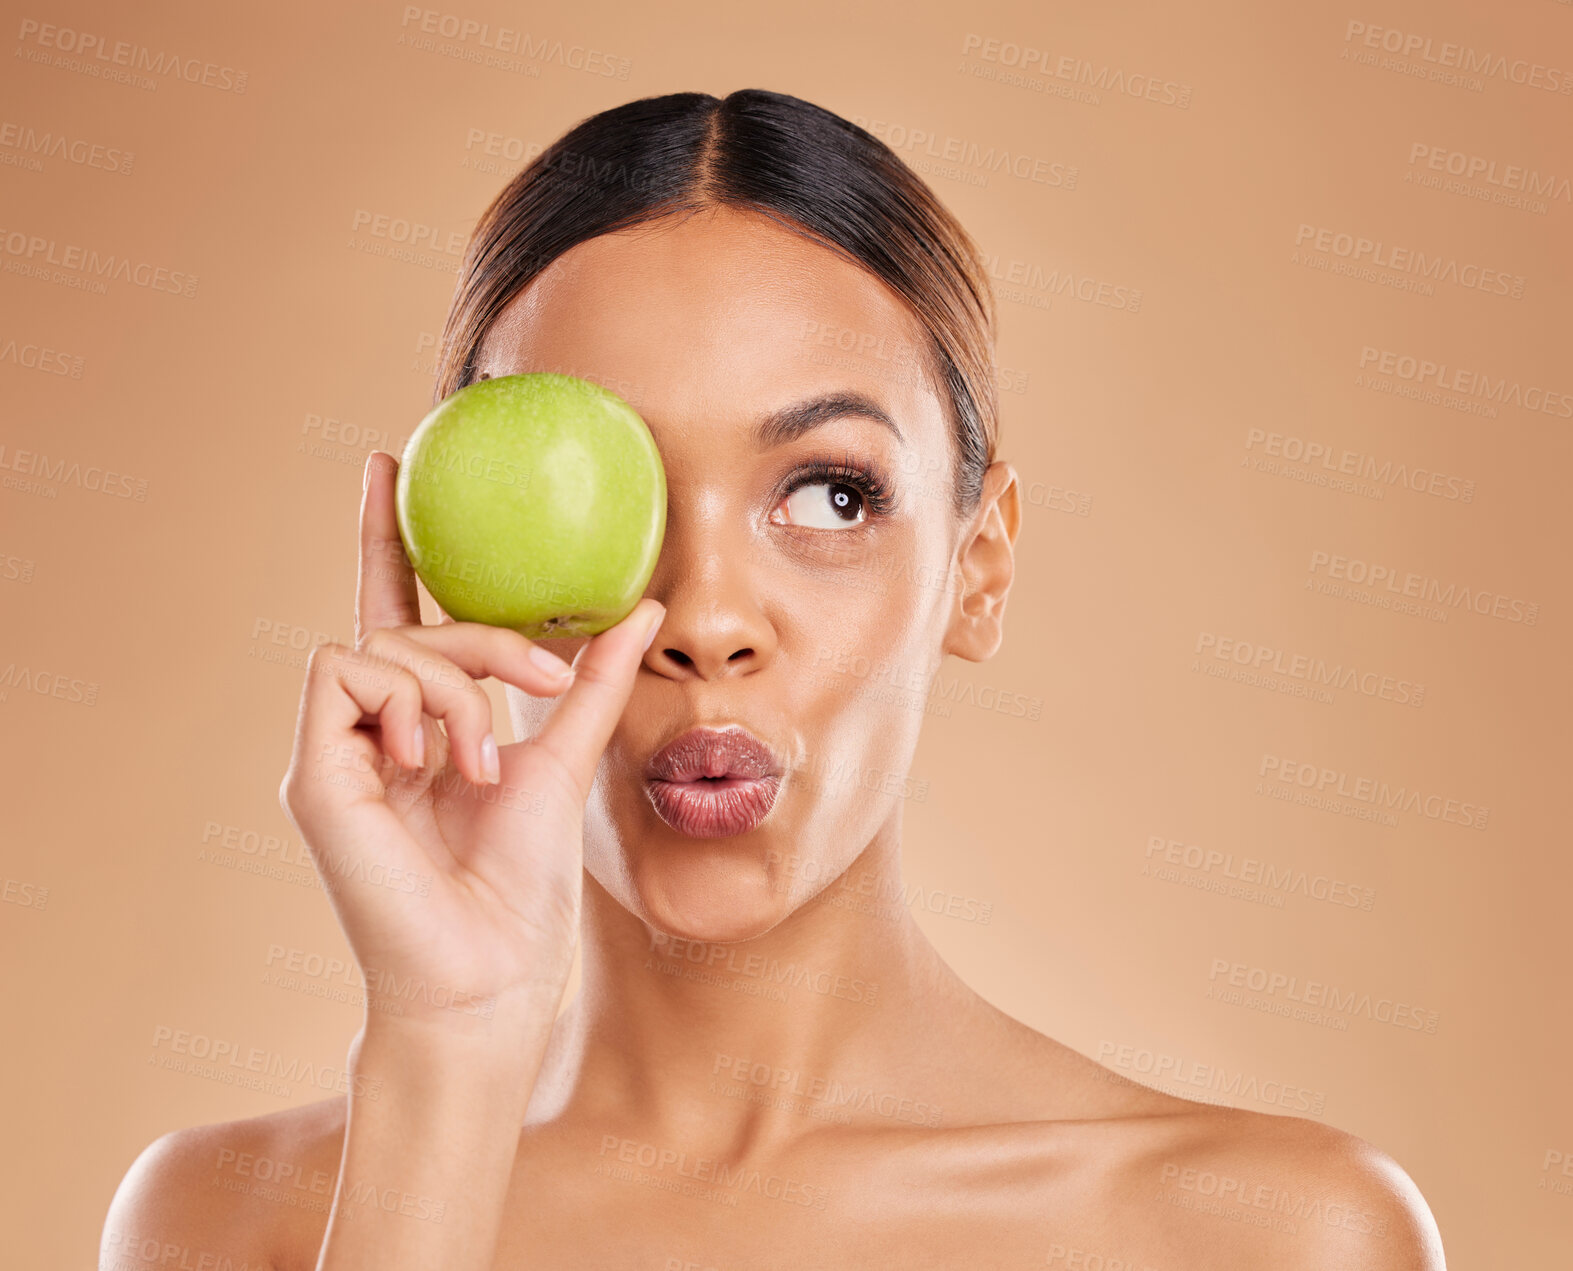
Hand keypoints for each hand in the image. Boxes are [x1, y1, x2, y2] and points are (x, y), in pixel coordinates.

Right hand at [277, 450, 662, 1035]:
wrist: (491, 978)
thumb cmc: (523, 890)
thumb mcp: (566, 762)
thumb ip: (591, 683)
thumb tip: (643, 604)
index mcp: (422, 727)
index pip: (399, 614)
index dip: (387, 539)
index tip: (388, 461)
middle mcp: (369, 731)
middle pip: (401, 621)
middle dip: (479, 634)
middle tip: (541, 681)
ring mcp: (336, 752)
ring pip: (382, 641)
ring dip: (456, 686)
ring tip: (487, 759)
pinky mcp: (314, 772)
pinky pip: (346, 671)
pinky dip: (409, 702)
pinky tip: (436, 760)